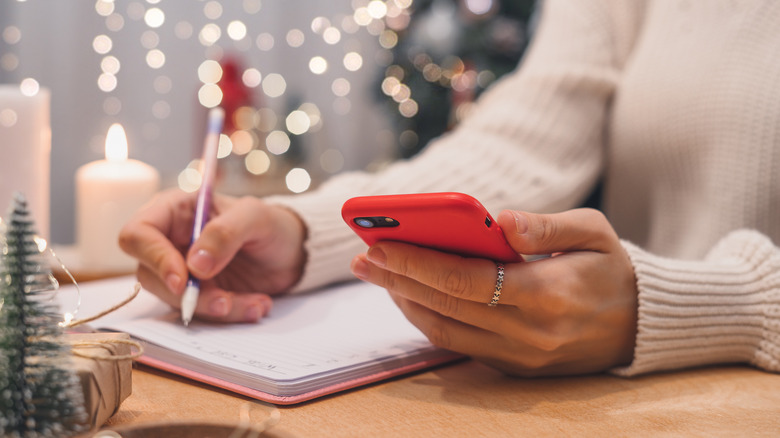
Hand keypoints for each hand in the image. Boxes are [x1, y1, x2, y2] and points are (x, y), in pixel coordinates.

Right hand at [119, 188, 306, 322]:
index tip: (184, 280)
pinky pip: (202, 312)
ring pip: (177, 300)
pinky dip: (231, 315)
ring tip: (255, 304)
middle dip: (188, 295)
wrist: (293, 252)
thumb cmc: (271, 224)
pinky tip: (257, 306)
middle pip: (150, 275)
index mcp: (174, 211)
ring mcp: (182, 272)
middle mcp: (170, 242)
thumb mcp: (255, 217)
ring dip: (215, 308)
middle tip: (225, 301)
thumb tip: (194, 266)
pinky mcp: (199, 295)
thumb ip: (225, 233)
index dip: (154, 259)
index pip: (138, 234)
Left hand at [349, 208, 637, 375]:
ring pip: (445, 330)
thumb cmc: (612, 269)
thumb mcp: (595, 232)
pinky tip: (410, 294)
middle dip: (398, 279)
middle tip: (363, 256)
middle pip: (446, 305)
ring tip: (378, 272)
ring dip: (405, 301)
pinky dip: (428, 318)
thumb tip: (498, 220)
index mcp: (549, 293)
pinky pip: (458, 345)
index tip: (380, 243)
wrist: (641, 326)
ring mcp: (520, 357)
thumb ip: (547, 225)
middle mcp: (530, 333)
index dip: (418, 262)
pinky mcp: (515, 369)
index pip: (467, 279)